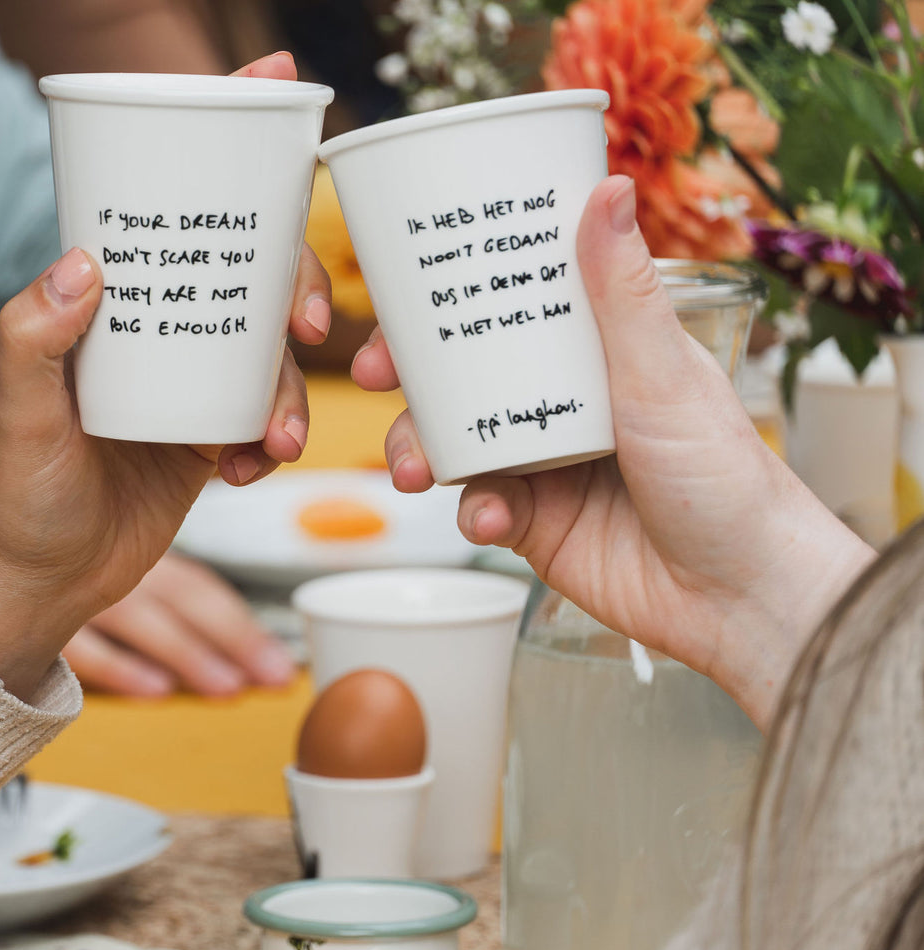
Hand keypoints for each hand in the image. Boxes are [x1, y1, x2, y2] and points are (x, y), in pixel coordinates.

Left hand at [0, 237, 322, 698]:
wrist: (38, 581)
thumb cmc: (14, 493)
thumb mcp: (20, 414)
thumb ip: (31, 338)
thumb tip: (81, 264)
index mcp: (108, 315)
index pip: (180, 252)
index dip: (243, 240)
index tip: (280, 269)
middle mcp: (152, 345)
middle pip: (245, 300)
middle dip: (294, 308)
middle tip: (311, 332)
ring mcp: (185, 396)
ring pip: (266, 369)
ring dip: (290, 395)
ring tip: (279, 441)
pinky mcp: (206, 446)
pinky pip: (262, 429)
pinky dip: (272, 445)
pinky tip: (247, 473)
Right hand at [65, 553, 294, 696]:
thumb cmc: (45, 565)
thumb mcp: (109, 563)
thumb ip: (162, 597)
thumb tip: (230, 659)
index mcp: (136, 550)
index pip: (200, 589)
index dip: (241, 626)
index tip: (281, 668)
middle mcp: (111, 562)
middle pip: (182, 601)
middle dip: (233, 641)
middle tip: (275, 678)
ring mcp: (72, 584)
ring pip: (140, 617)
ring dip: (187, 654)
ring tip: (226, 688)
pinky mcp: (36, 609)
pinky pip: (82, 639)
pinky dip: (121, 665)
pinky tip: (153, 688)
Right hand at [352, 176, 873, 727]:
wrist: (740, 597)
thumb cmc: (726, 477)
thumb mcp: (662, 373)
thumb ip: (623, 291)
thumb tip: (608, 189)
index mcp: (596, 352)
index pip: (509, 308)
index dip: (449, 299)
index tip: (399, 296)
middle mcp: (562, 402)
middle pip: (463, 374)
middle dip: (409, 379)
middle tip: (373, 377)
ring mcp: (543, 464)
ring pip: (456, 441)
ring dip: (423, 449)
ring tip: (417, 471)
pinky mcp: (532, 523)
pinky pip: (477, 504)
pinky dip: (472, 509)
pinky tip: (489, 517)